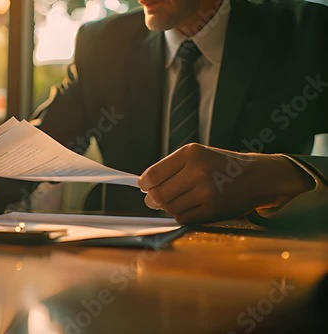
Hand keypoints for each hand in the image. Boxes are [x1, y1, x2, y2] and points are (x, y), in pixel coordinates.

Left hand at [138, 143, 314, 223]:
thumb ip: (171, 168)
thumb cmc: (221, 166)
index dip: (144, 183)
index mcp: (191, 154)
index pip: (154, 174)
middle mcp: (198, 171)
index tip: (143, 186)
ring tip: (175, 201)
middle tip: (152, 199)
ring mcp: (206, 192)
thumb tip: (144, 186)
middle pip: (158, 194)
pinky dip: (180, 215)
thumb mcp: (197, 155)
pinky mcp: (212, 210)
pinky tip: (188, 207)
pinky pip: (183, 218)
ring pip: (169, 208)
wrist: (256, 177)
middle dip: (152, 199)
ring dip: (167, 208)